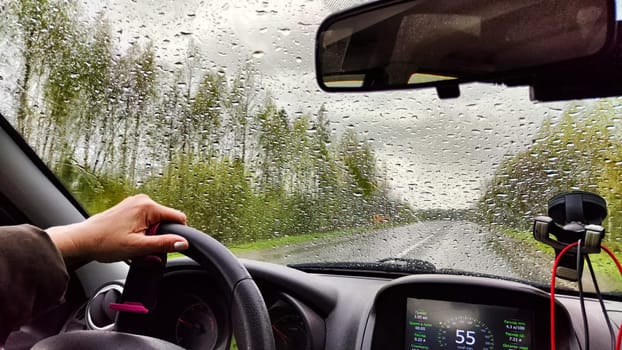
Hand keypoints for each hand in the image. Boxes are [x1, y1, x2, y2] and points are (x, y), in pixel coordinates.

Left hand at [47, 194, 188, 262]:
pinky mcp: (129, 208)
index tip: (164, 246)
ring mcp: (135, 203)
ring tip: (131, 245)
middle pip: (165, 221)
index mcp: (147, 206)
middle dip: (158, 237)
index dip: (176, 235)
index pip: (178, 217)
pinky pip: (145, 221)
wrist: (81, 240)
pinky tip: (127, 240)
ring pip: (155, 223)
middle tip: (141, 249)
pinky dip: (140, 233)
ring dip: (148, 237)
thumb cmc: (104, 243)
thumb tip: (183, 243)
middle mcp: (142, 200)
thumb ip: (163, 244)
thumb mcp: (138, 247)